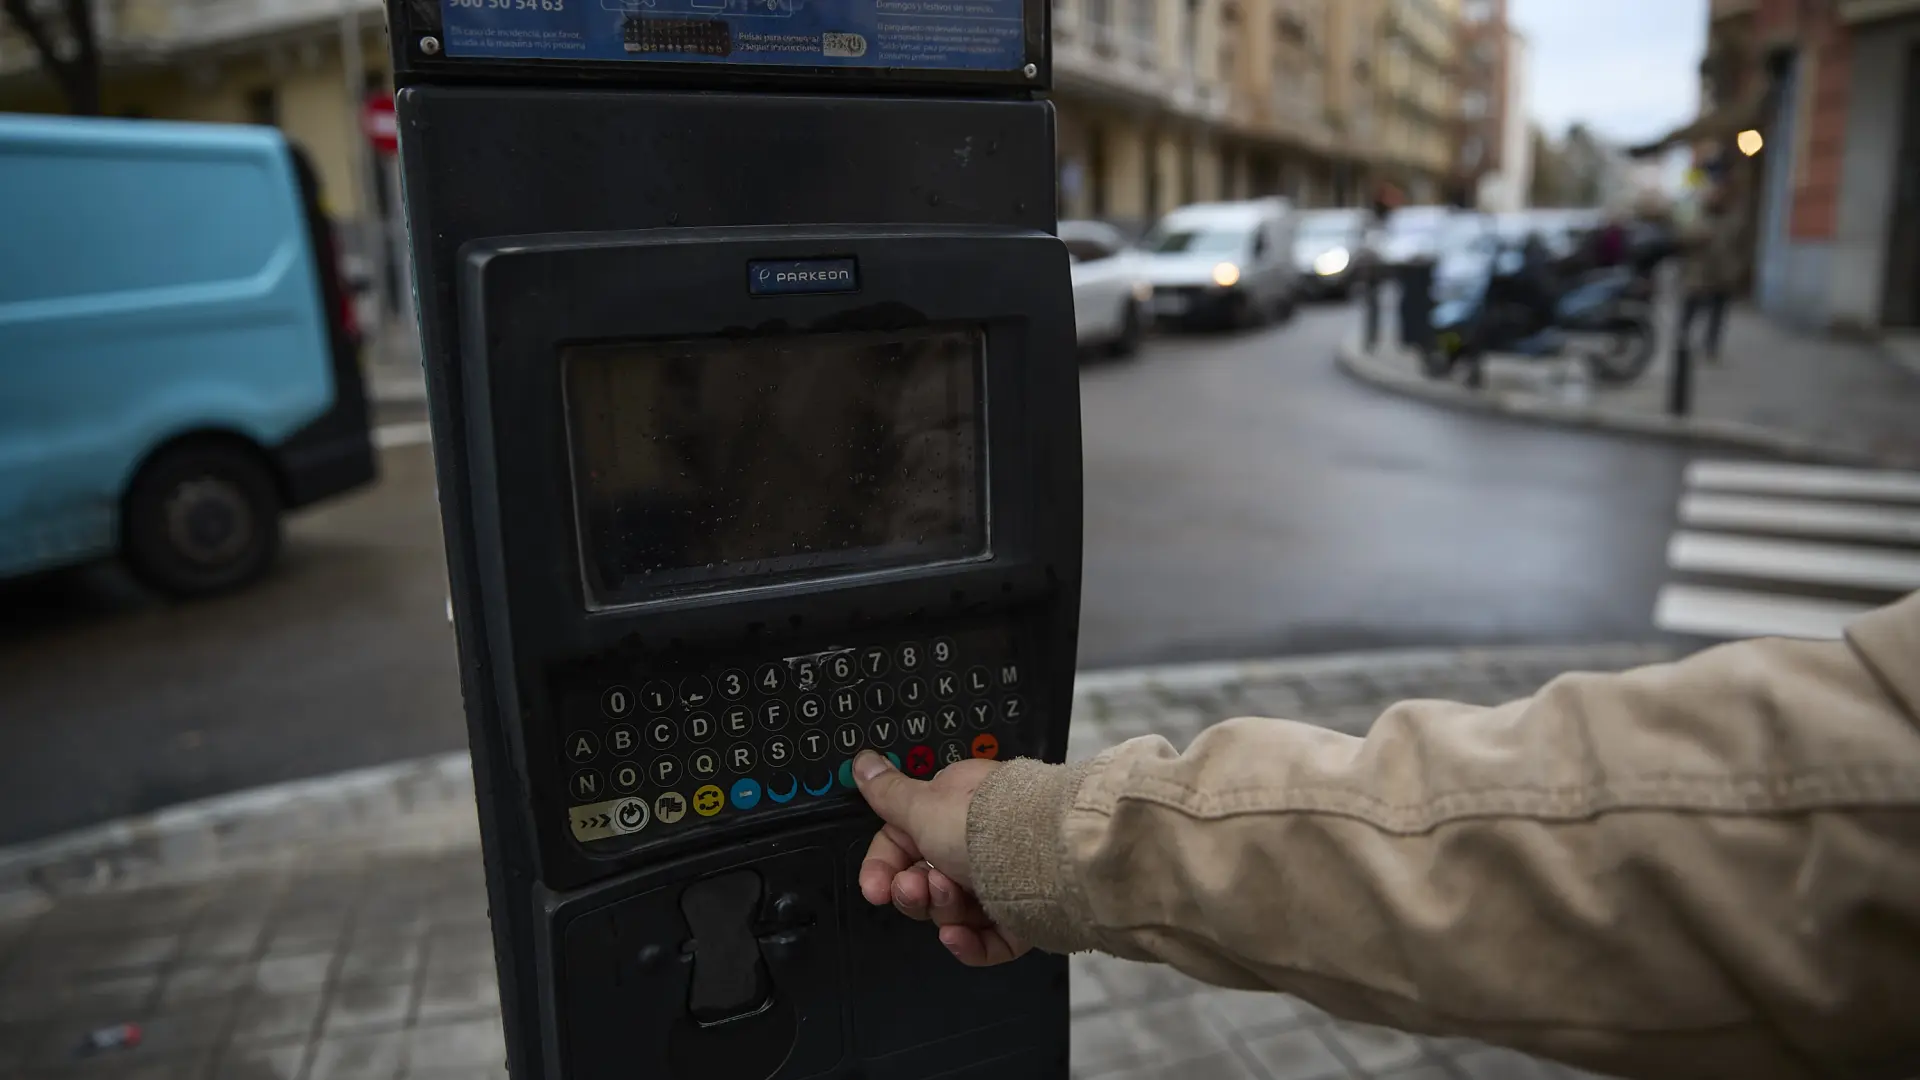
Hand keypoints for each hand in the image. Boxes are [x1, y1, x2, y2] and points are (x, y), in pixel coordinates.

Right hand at [852, 750, 1030, 966]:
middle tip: (916, 889)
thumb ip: (888, 793)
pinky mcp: (1023, 916)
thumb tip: (864, 764)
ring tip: (950, 899)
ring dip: (942, 911)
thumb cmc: (988, 824)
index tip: (875, 888)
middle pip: (927, 880)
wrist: (1046, 858)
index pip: (904, 842)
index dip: (884, 867)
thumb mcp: (924, 806)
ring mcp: (1002, 880)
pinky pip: (987, 940)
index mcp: (953, 808)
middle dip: (915, 892)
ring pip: (954, 911)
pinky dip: (970, 943)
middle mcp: (978, 843)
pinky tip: (960, 936)